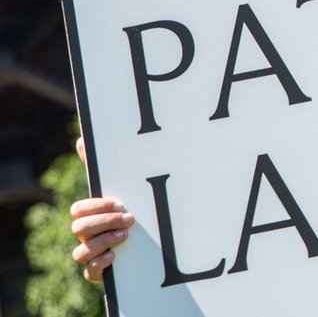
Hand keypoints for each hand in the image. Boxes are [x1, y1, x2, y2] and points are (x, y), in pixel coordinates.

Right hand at [71, 137, 132, 282]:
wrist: (143, 241)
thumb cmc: (126, 209)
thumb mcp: (119, 187)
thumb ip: (101, 166)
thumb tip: (81, 139)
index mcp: (90, 214)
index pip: (79, 209)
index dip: (98, 206)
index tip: (121, 203)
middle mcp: (86, 234)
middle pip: (79, 228)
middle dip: (104, 222)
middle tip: (130, 218)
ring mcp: (91, 253)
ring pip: (80, 252)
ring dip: (102, 243)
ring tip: (125, 235)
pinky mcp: (99, 270)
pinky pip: (89, 272)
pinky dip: (100, 265)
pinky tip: (115, 255)